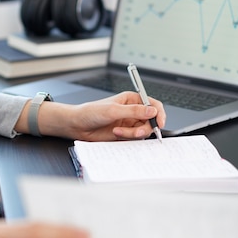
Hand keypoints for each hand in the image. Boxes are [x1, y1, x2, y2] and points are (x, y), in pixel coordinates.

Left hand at [33, 91, 165, 140]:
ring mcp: (129, 123)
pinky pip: (134, 138)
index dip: (158, 113)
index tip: (159, 123)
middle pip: (151, 120)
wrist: (78, 125)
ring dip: (133, 133)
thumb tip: (152, 111)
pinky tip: (116, 133)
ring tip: (119, 131)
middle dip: (145, 127)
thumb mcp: (113, 110)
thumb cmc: (91, 112)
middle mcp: (132, 111)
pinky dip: (128, 138)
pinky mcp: (124, 133)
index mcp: (131, 99)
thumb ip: (134, 111)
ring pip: (143, 131)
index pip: (153, 104)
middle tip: (136, 132)